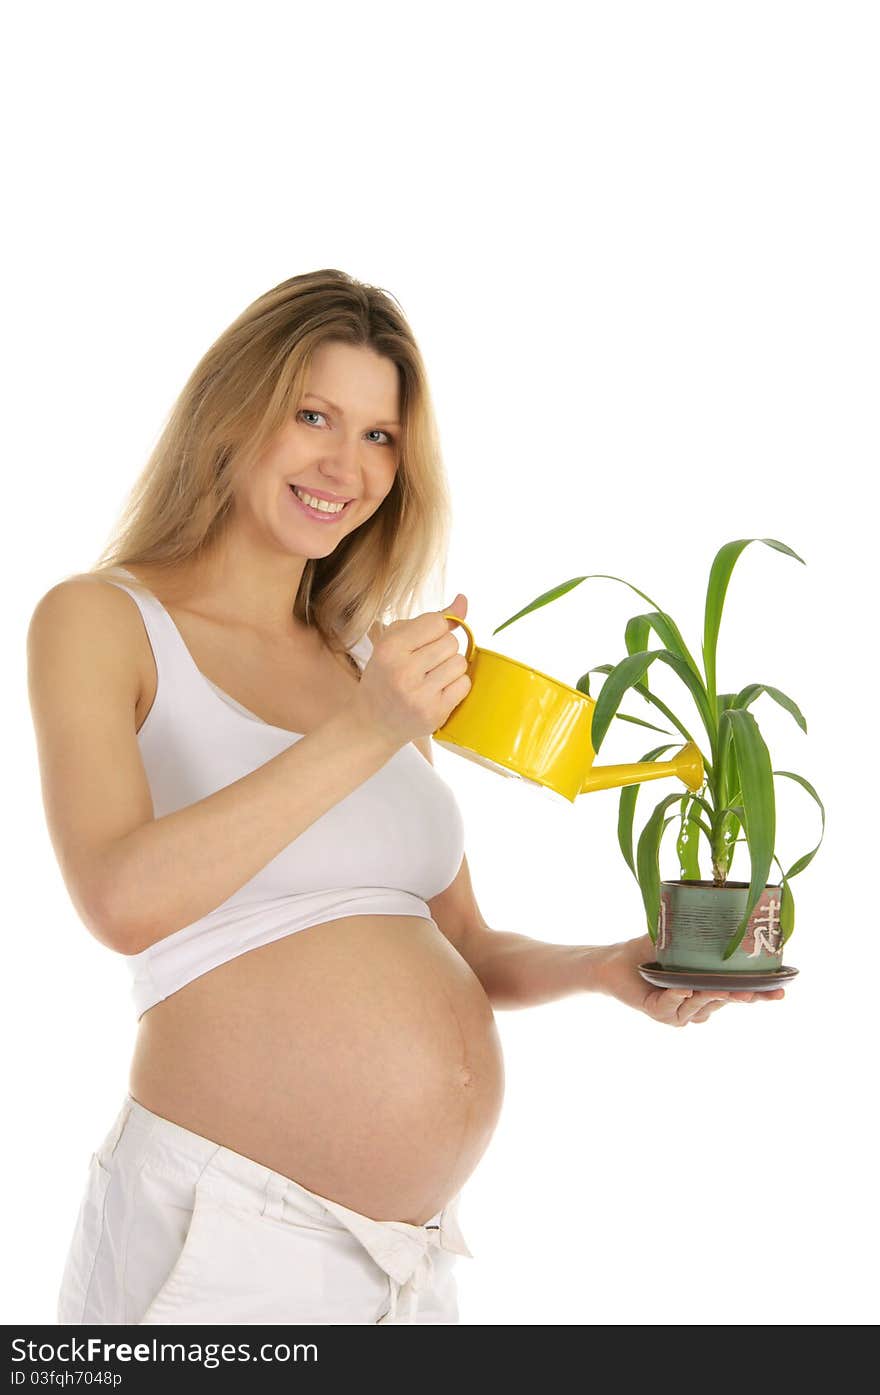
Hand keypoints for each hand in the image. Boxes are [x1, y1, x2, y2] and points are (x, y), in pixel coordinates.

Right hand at [355, 593, 470, 745]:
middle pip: (451, 643)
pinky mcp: (434, 714)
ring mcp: (419, 696)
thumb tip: (463, 600)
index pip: (436, 622)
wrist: (372, 722)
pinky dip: (456, 685)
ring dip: (451, 668)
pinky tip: (438, 691)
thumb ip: (431, 619)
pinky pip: (464, 685)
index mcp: (389, 649)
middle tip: (426, 663)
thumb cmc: (386, 676)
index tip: (424, 641)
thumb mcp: (396, 641)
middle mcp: (402, 672)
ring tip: (432, 677)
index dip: (436, 629)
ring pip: (460, 663)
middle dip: (444, 649)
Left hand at [593, 933, 785, 1026]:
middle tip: (751, 992)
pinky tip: (681, 989)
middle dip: (739, 998)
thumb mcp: (681, 935)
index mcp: (708, 986)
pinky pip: (671, 1009)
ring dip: (706, 997)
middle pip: (724, 1003)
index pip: (740, 992)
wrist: (616, 958)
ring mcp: (679, 1011)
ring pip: (700, 1009)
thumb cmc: (650, 949)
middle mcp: (697, 1002)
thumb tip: (724, 898)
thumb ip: (702, 926)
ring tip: (712, 987)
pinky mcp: (659, 1013)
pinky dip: (676, 998)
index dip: (762, 994)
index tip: (781, 991)